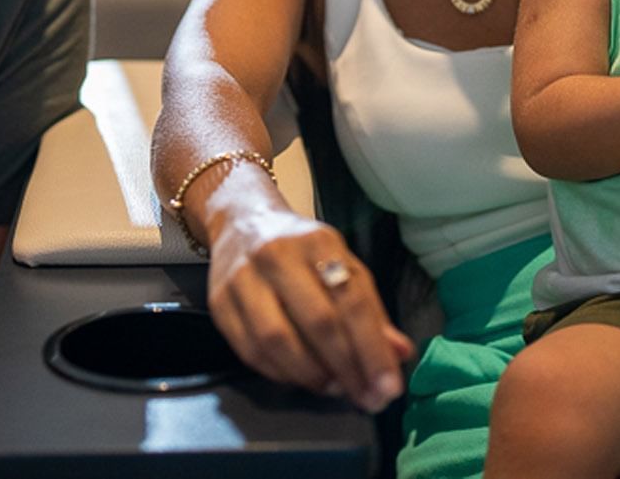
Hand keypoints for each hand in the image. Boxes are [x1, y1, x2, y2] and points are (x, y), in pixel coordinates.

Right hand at [205, 205, 412, 411]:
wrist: (241, 221)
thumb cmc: (302, 250)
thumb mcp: (342, 264)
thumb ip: (371, 310)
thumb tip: (400, 355)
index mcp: (317, 242)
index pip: (350, 301)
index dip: (372, 350)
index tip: (388, 388)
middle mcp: (276, 256)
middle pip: (316, 322)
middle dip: (346, 369)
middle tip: (365, 397)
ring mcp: (242, 279)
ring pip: (277, 341)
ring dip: (311, 375)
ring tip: (334, 388)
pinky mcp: (219, 303)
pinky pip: (250, 351)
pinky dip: (280, 374)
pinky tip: (301, 379)